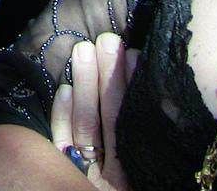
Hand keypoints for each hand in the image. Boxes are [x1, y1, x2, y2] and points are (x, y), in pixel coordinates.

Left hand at [51, 33, 138, 190]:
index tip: (135, 55)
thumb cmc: (135, 178)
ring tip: (83, 50)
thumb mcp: (147, 162)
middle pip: (109, 120)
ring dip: (84, 84)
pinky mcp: (61, 169)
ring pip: (84, 125)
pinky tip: (64, 88)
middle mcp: (111, 175)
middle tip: (108, 41)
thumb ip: (147, 131)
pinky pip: (60, 141)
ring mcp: (84, 172)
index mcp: (136, 169)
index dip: (132, 88)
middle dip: (109, 77)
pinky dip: (62, 114)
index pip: (134, 123)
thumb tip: (156, 89)